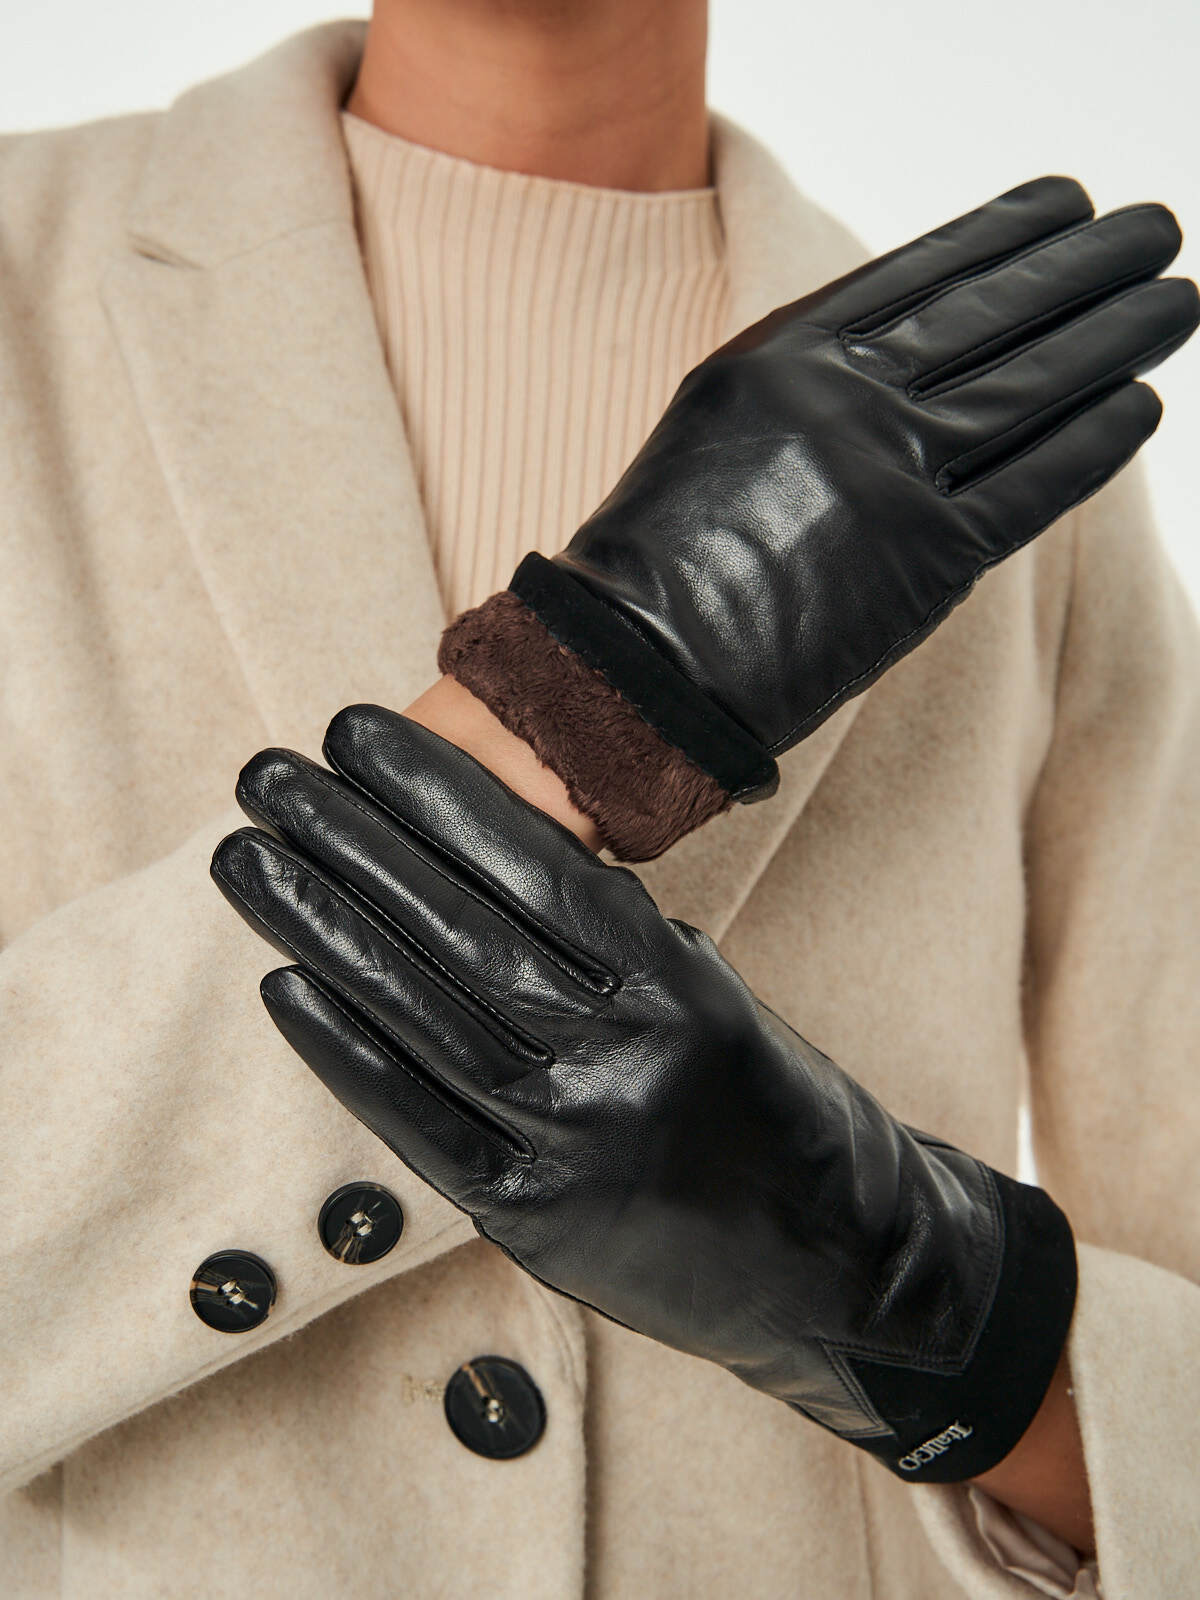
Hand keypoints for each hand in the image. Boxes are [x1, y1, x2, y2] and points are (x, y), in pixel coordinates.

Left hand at [210, 705, 1076, 1482]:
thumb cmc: (773, 1111)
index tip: (355, 733)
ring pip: (426, 1014)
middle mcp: (624, 1057)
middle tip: (269, 774)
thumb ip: (606, 943)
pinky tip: (283, 984)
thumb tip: (483, 867)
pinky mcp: (534, 1223)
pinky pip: (421, 1123)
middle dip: (352, 841)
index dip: (435, 793)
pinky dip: (346, 1052)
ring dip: (324, 929)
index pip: (536, 863)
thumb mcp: (709, 995)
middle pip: (461, 929)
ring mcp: (573, 1145)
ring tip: (248, 859)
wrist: (843, 1269)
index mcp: (677, 982)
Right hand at [440, 175, 1198, 855]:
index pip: (918, 275)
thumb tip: (904, 379)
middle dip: (1083, 267)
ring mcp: (888, 470)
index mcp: (778, 353)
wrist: (633, 667)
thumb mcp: (715, 429)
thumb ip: (807, 392)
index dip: (1001, 237)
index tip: (1058, 209)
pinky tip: (1140, 404)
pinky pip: (1032, 483)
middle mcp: (840, 396)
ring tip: (1172, 298)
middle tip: (1149, 233)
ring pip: (1029, 385)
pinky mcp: (928, 555)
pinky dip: (1093, 441)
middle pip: (991, 314)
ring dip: (1114, 335)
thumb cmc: (660, 566)